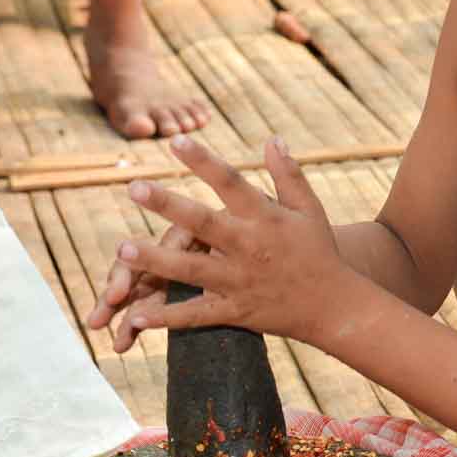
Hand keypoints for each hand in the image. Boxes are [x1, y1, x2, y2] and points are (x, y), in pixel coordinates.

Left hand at [94, 136, 344, 350]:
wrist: (334, 307)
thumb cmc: (319, 252)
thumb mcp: (310, 209)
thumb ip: (289, 174)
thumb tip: (272, 138)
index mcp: (266, 218)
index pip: (231, 183)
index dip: (204, 161)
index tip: (175, 141)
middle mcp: (250, 248)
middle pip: (203, 224)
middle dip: (168, 206)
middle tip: (135, 187)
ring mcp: (240, 281)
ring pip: (191, 270)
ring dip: (156, 261)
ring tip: (121, 249)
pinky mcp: (234, 311)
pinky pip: (196, 315)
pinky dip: (167, 318)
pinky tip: (135, 317)